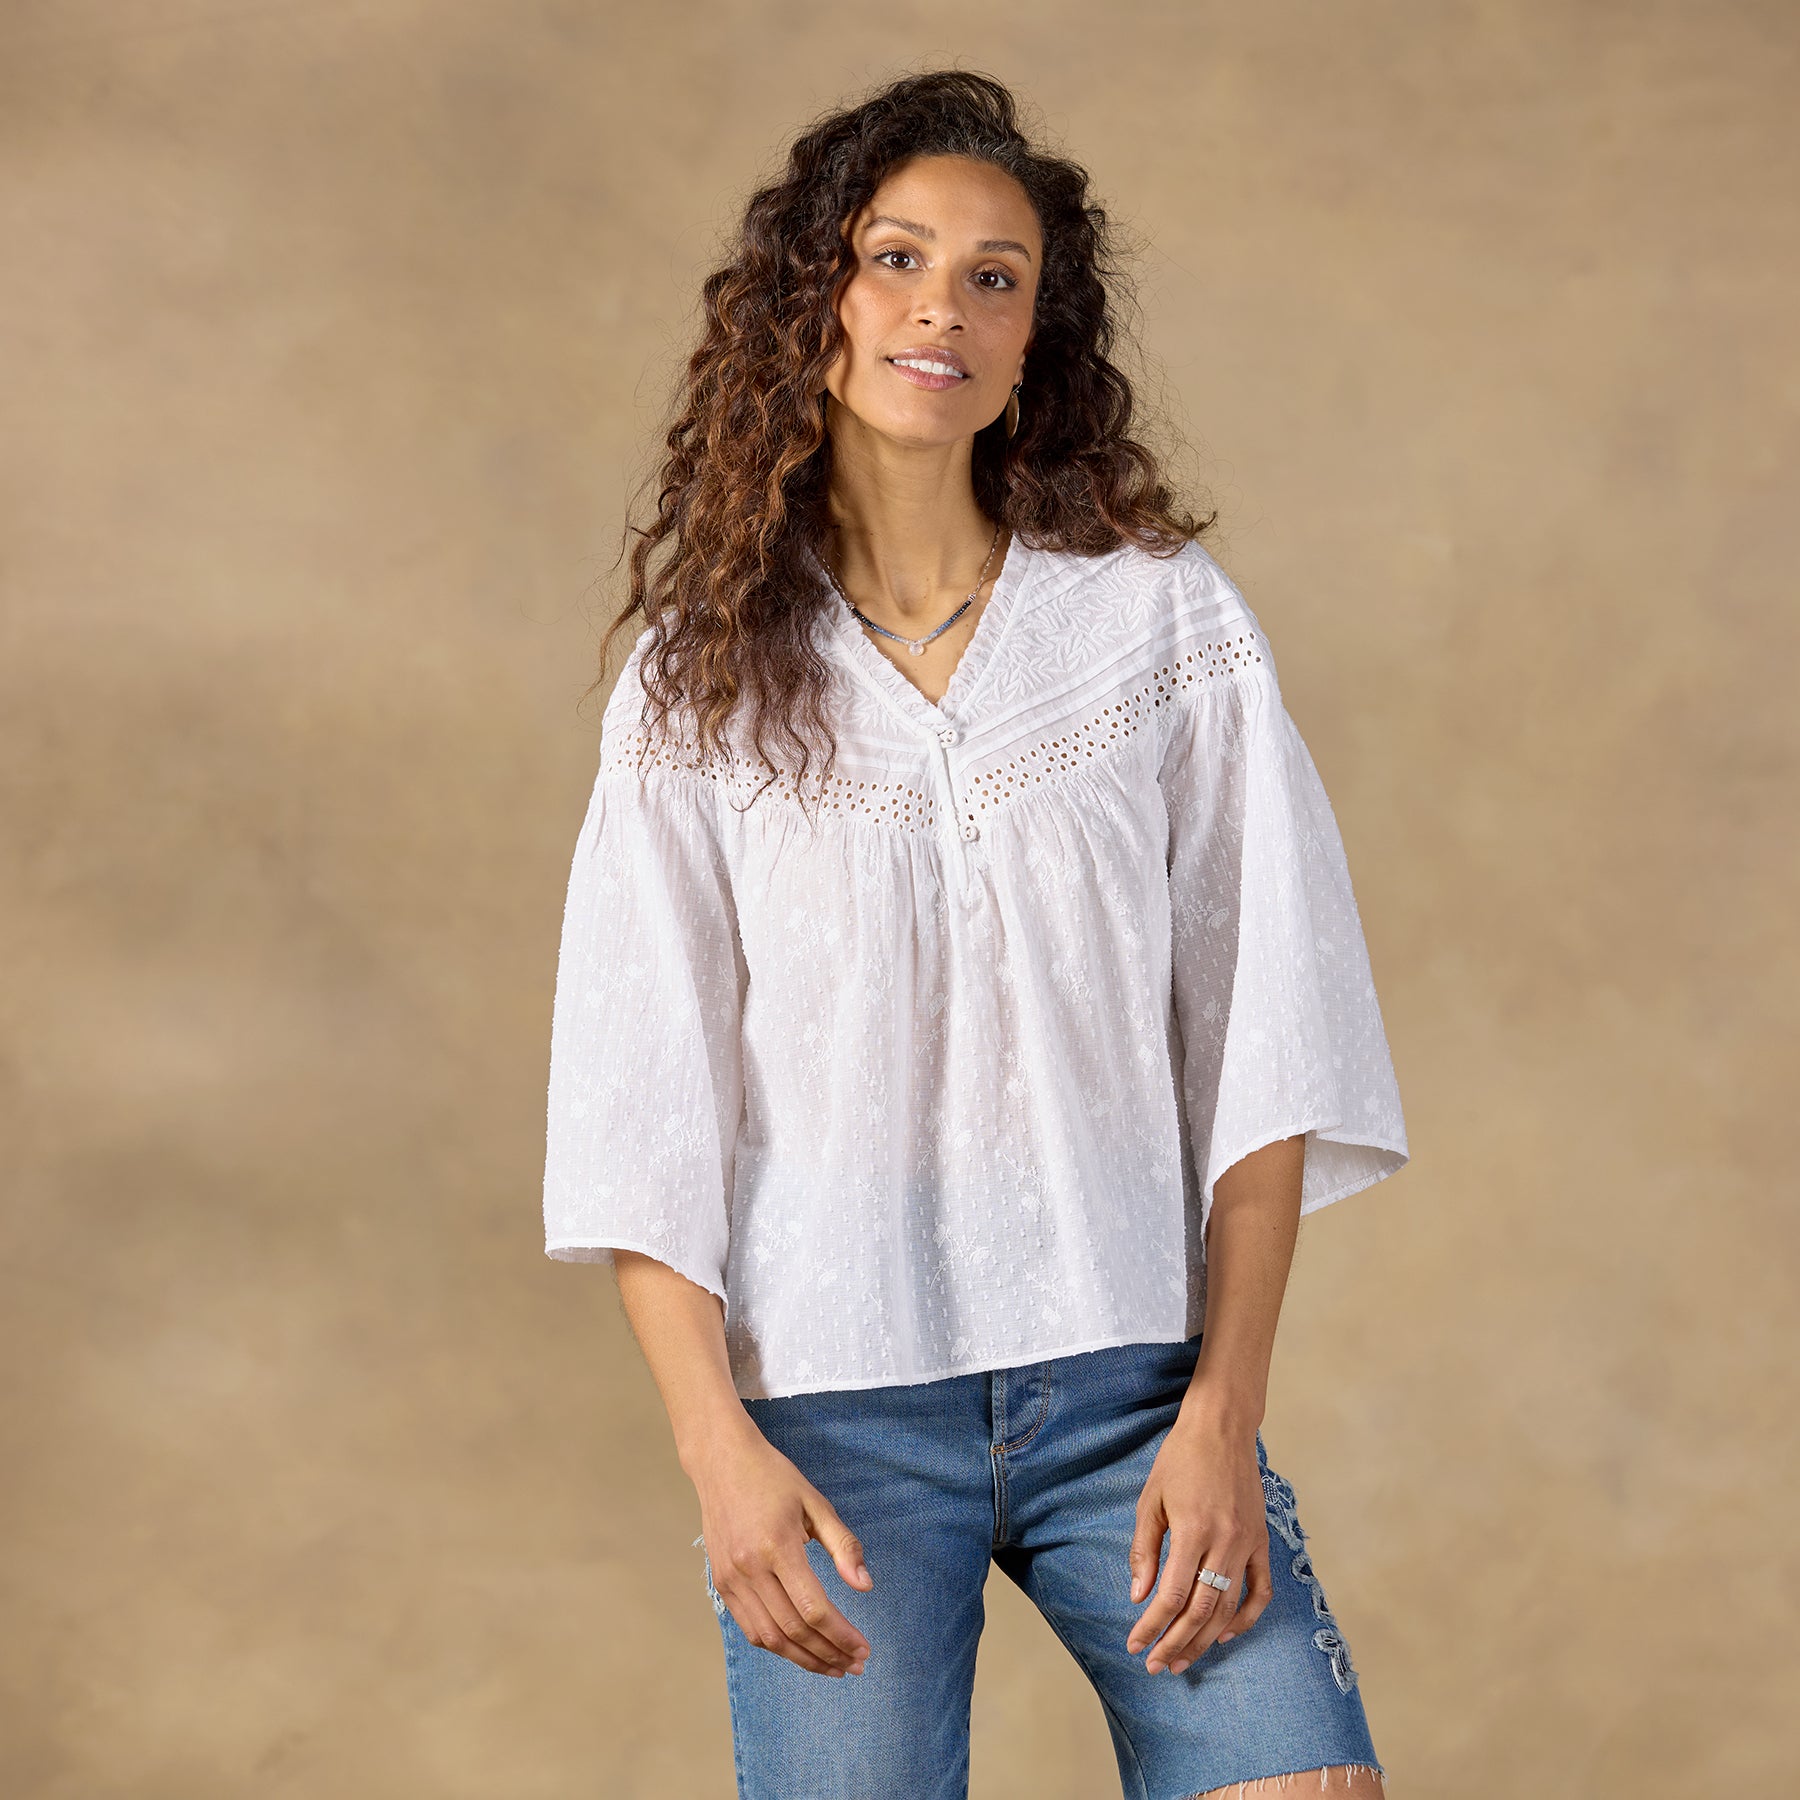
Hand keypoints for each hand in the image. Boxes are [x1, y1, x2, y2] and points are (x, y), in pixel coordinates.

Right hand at [689, 1414, 873, 1678]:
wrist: (722, 1462)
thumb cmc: (774, 1478)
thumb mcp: (816, 1502)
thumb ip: (843, 1545)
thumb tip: (865, 1586)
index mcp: (778, 1545)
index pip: (813, 1608)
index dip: (842, 1635)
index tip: (864, 1649)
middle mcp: (750, 1567)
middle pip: (793, 1630)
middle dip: (828, 1654)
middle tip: (855, 1666)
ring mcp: (731, 1578)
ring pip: (769, 1638)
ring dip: (804, 1659)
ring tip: (833, 1666)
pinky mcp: (721, 1583)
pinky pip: (750, 1628)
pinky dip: (777, 1646)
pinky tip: (800, 1649)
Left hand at [1125, 1412, 1272, 1673]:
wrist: (1222, 1428)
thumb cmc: (1180, 1459)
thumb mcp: (1150, 1499)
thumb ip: (1144, 1550)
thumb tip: (1138, 1597)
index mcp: (1193, 1530)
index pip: (1171, 1595)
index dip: (1152, 1626)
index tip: (1135, 1644)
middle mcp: (1224, 1542)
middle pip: (1201, 1610)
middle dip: (1176, 1642)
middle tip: (1156, 1666)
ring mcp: (1247, 1543)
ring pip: (1229, 1608)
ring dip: (1205, 1639)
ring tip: (1183, 1660)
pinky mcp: (1261, 1540)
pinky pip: (1260, 1589)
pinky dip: (1246, 1617)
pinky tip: (1226, 1635)